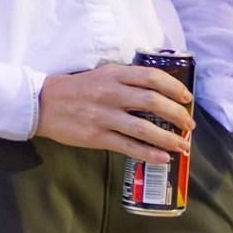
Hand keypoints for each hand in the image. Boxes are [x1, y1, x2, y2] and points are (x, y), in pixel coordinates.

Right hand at [36, 63, 194, 164]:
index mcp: (114, 74)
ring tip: (183, 145)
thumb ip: (126, 80)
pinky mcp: (96, 136)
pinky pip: (128, 146)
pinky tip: (162, 158)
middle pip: (153, 101)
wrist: (42, 103)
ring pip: (143, 127)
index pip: (152, 77)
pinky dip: (148, 153)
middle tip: (189, 125)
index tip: (187, 98)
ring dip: (168, 138)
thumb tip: (157, 91)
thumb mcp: (101, 74)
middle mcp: (111, 93)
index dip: (174, 87)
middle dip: (177, 114)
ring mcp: (104, 116)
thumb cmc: (76, 88)